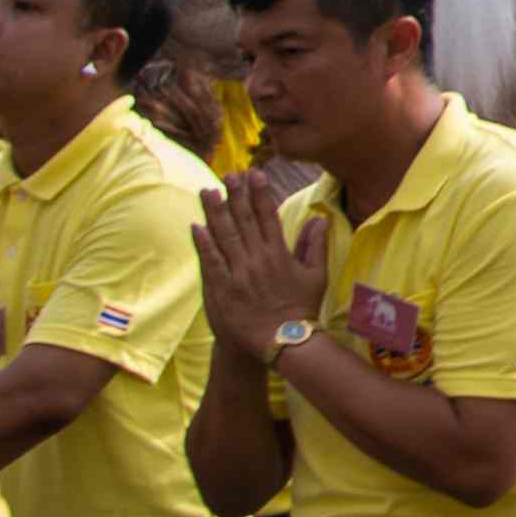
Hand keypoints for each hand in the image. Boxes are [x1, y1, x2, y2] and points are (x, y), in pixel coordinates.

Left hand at [205, 167, 329, 359]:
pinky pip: (211, 261)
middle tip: (229, 175)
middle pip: (244, 220)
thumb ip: (315, 246)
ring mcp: (239, 273)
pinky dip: (203, 243)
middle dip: (236, 195)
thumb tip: (319, 219)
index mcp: (280, 254)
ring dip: (215, 212)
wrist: (280, 342)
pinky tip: (197, 226)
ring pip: (225, 235)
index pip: (268, 216)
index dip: (260, 193)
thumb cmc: (299, 309)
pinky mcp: (222, 288)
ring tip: (208, 191)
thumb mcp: (316, 276)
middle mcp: (259, 259)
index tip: (254, 174)